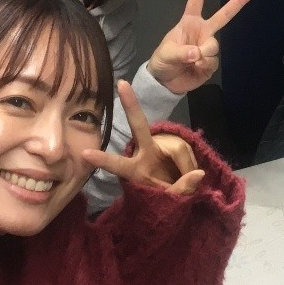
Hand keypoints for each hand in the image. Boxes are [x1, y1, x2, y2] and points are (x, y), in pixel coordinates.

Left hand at [83, 80, 205, 195]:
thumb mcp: (169, 199)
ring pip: (178, 149)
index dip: (104, 160)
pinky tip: (194, 174)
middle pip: (139, 126)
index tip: (85, 153)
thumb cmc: (166, 196)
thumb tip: (198, 173)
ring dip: (187, 168)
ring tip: (190, 182)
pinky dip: (191, 165)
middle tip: (121, 84)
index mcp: (136, 169)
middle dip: (131, 105)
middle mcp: (145, 152)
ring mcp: (160, 145)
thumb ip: (182, 189)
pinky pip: (186, 151)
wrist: (178, 192)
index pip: (119, 165)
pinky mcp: (175, 144)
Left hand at [146, 0, 255, 93]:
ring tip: (192, 62)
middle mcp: (202, 32)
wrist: (165, 83)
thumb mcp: (166, 54)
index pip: (196, 0)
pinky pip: (213, 62)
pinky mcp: (210, 63)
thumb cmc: (162, 60)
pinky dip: (204, 67)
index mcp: (189, 23)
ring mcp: (208, 47)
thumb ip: (182, 52)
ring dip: (204, 54)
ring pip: (214, 46)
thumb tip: (198, 53)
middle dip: (237, 3)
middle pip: (223, 16)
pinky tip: (195, 69)